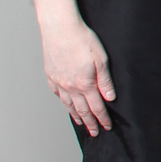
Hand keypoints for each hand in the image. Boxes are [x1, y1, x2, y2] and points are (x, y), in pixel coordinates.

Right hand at [41, 17, 114, 133]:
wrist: (60, 29)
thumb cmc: (82, 40)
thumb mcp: (101, 59)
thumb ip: (105, 80)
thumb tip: (109, 98)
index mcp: (85, 83)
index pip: (96, 107)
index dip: (102, 118)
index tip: (107, 126)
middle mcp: (70, 86)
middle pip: (82, 110)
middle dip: (90, 122)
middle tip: (95, 132)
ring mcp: (58, 82)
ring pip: (68, 105)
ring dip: (76, 116)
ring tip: (82, 124)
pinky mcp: (51, 76)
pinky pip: (58, 95)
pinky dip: (63, 103)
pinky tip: (67, 106)